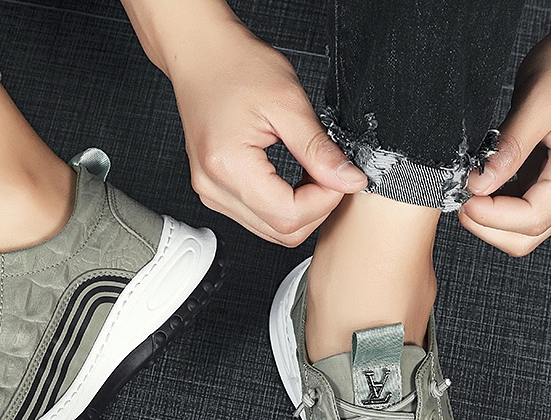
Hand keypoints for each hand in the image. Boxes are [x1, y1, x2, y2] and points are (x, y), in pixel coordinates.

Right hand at [167, 21, 366, 245]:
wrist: (201, 56)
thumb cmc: (235, 67)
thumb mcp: (288, 101)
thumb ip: (319, 149)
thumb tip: (349, 181)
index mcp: (228, 166)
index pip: (288, 215)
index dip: (324, 202)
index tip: (340, 177)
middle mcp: (214, 188)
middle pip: (280, 231)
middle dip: (316, 209)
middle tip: (330, 174)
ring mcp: (212, 194)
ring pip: (271, 230)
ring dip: (301, 209)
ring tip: (311, 173)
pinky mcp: (216, 193)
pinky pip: (258, 218)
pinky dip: (284, 206)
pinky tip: (293, 180)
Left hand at [460, 4, 550, 255]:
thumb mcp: (541, 97)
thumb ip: (511, 144)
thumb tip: (480, 185)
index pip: (532, 217)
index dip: (493, 217)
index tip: (464, 200)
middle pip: (527, 233)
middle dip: (489, 226)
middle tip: (461, 201)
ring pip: (523, 225)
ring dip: (491, 216)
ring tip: (468, 190)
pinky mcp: (548, 174)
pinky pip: (521, 203)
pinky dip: (497, 201)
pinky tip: (481, 181)